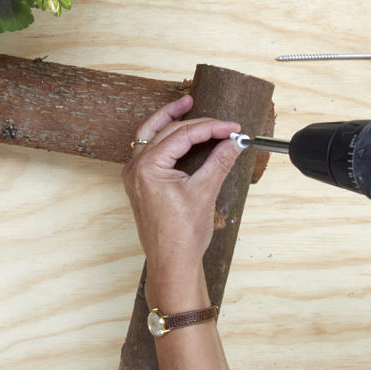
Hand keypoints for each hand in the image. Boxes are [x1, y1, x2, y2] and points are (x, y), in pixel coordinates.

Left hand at [123, 96, 242, 306]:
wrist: (171, 262)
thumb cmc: (182, 234)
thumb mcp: (205, 192)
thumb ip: (219, 161)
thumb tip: (235, 141)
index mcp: (148, 167)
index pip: (182, 135)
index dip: (211, 128)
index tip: (233, 127)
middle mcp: (136, 168)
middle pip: (166, 130)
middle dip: (194, 122)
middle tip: (219, 120)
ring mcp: (135, 175)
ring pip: (151, 136)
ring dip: (171, 121)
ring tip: (189, 107)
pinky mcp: (141, 183)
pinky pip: (150, 150)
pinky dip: (166, 139)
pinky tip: (181, 136)